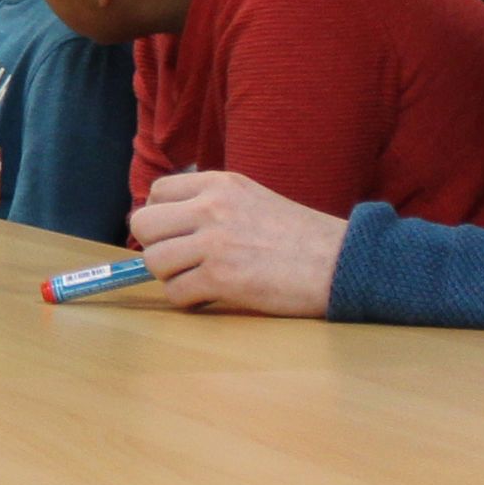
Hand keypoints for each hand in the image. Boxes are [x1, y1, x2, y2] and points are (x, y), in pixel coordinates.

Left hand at [129, 170, 345, 317]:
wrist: (340, 262)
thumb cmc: (301, 236)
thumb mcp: (253, 198)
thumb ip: (212, 204)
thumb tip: (169, 224)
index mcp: (220, 183)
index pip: (156, 192)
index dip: (159, 217)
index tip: (176, 233)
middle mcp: (212, 207)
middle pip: (143, 225)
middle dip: (156, 247)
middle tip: (181, 260)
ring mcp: (215, 242)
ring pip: (154, 261)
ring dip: (171, 276)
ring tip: (199, 279)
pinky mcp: (222, 278)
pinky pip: (175, 292)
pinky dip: (188, 300)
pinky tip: (210, 296)